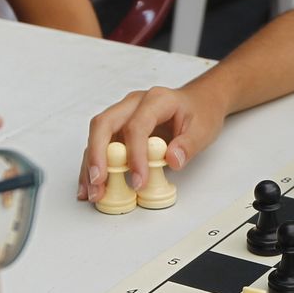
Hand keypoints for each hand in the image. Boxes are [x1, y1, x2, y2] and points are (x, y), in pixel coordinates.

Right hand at [78, 84, 227, 199]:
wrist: (198, 103)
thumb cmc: (199, 112)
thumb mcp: (203, 129)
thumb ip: (188, 146)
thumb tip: (172, 160)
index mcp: (156, 100)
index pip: (137, 126)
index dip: (135, 155)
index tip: (138, 180)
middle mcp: (133, 104)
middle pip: (104, 124)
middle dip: (98, 155)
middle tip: (99, 182)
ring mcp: (123, 115)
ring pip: (97, 136)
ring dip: (91, 165)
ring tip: (92, 192)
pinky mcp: (118, 130)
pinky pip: (100, 146)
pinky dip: (93, 166)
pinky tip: (91, 185)